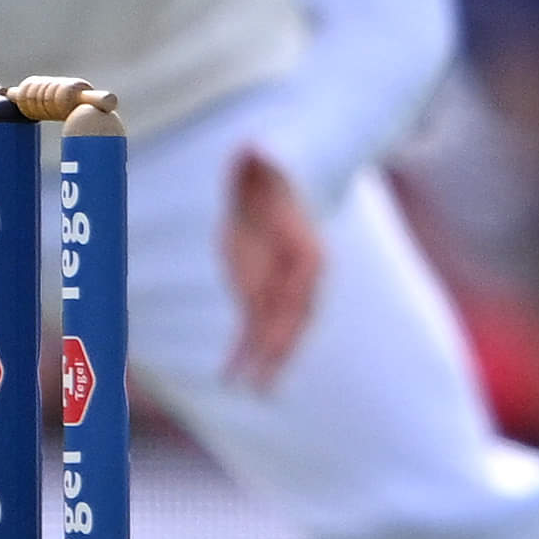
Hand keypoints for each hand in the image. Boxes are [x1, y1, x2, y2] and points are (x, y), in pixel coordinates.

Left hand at [220, 145, 323, 389]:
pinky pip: (251, 331)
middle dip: (280, 350)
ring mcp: (280, 289)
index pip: (302, 291)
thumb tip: (251, 149)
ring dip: (264, 361)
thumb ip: (255, 166)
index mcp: (309, 253)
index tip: (279, 339)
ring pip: (274, 332)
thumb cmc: (267, 176)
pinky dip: (241, 353)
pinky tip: (229, 374)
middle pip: (293, 320)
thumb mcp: (263, 168)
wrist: (271, 184)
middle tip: (269, 379)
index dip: (290, 316)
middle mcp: (301, 277)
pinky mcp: (257, 296)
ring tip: (251, 389)